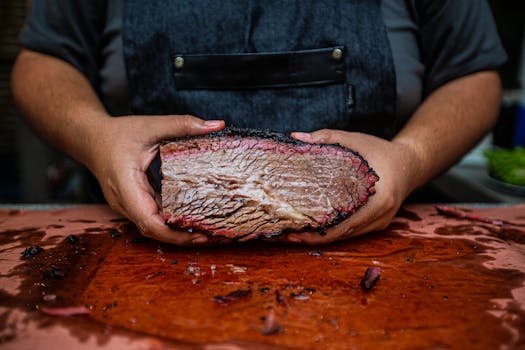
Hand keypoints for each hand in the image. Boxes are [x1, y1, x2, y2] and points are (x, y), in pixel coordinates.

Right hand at [88, 114, 223, 244]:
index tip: (199, 235)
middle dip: (184, 238)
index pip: (149, 221)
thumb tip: (218, 124)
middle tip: (215, 237)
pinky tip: (195, 219)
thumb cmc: (118, 133)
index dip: (174, 234)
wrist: (91, 138)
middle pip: (155, 230)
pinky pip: (154, 218)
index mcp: (127, 185)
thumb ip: (183, 124)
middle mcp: (125, 202)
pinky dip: (174, 221)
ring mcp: (128, 205)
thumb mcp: (151, 125)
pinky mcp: (135, 203)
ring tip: (211, 232)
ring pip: (155, 227)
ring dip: (180, 232)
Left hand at [282, 129, 419, 244]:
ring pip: (345, 235)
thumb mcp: (356, 140)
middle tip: (285, 235)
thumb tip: (295, 138)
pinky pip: (351, 231)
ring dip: (319, 237)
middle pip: (341, 235)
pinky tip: (312, 228)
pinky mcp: (377, 223)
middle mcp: (380, 216)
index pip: (343, 224)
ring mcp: (380, 223)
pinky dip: (332, 231)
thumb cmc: (382, 151)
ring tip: (293, 234)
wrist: (411, 163)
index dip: (316, 233)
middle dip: (312, 238)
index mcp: (379, 200)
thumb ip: (327, 138)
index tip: (293, 232)